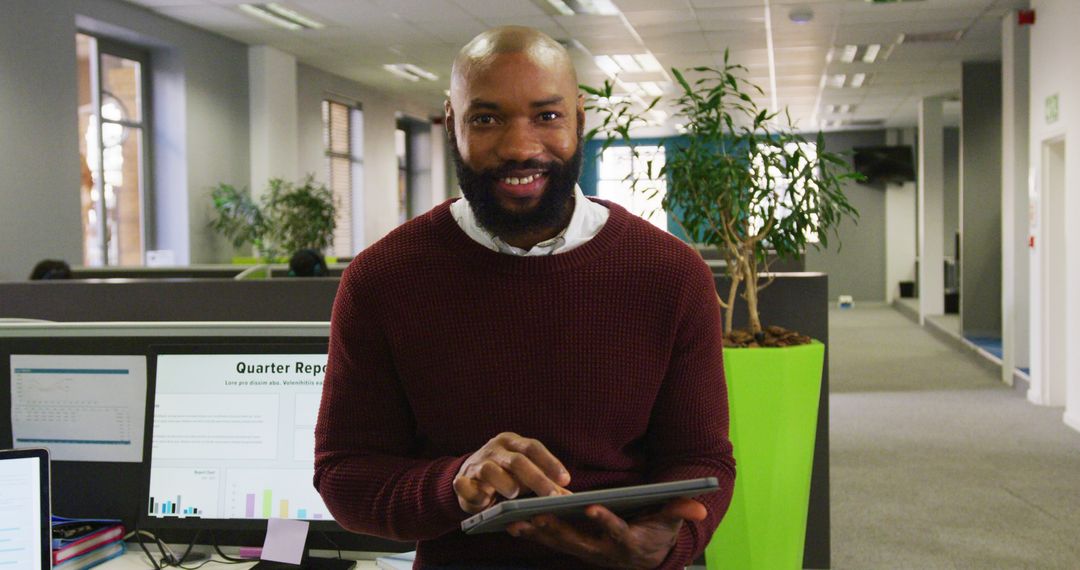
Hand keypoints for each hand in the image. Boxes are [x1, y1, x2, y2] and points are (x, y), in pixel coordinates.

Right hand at [453, 432, 571, 513]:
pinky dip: (473, 493)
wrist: (469, 477)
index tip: (566, 480)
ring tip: (514, 495)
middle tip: (552, 497)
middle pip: (517, 460)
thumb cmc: (506, 475)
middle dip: (536, 479)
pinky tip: (483, 502)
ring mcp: (476, 463)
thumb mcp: (525, 475)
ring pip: (490, 469)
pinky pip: (464, 484)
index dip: (550, 462)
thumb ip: (545, 483)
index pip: (533, 448)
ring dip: (503, 482)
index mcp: (512, 442)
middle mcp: (494, 449)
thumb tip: (571, 497)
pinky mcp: (460, 479)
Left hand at [505, 498, 706, 568]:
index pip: (616, 532)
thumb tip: (699, 505)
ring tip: (514, 521)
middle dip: (556, 529)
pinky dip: (533, 533)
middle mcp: (603, 551)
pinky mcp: (574, 547)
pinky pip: (551, 541)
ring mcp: (586, 551)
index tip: (592, 508)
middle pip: (578, 541)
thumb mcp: (670, 522)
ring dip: (537, 533)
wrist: (646, 559)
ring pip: (559, 543)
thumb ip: (679, 511)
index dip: (605, 521)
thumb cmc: (657, 533)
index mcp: (627, 543)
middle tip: (537, 515)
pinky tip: (511, 524)